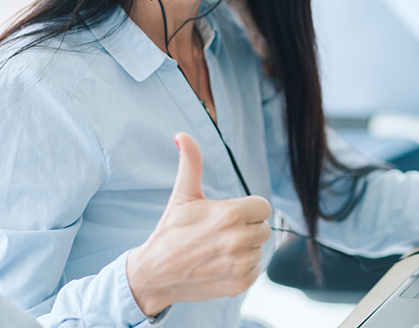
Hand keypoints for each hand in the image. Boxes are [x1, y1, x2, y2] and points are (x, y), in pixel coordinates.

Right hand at [126, 132, 271, 316]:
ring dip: (245, 249)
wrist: (155, 273)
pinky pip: (255, 269)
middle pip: (264, 228)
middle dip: (247, 228)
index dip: (248, 209)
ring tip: (218, 248)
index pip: (263, 207)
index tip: (230, 214)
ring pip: (259, 249)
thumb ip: (190, 163)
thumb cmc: (170, 232)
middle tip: (221, 232)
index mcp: (230, 214)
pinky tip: (220, 264)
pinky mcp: (239, 284)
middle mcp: (238, 239)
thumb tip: (182, 135)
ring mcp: (239, 264)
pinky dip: (242, 268)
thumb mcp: (182, 195)